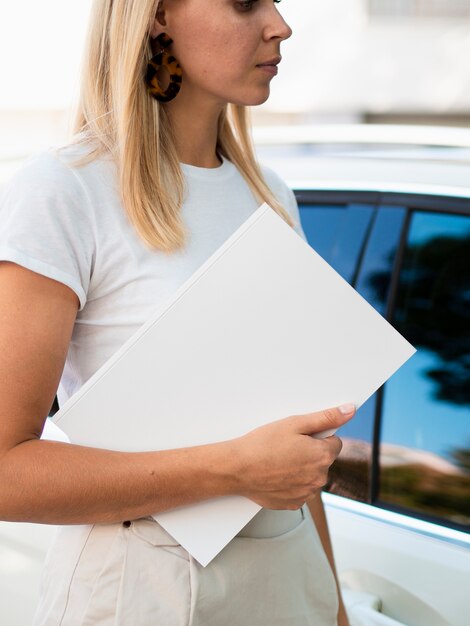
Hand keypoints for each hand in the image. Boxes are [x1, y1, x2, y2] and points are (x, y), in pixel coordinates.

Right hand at [233, 405, 354, 509]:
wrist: (237, 469)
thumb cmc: (262, 444)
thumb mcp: (294, 423)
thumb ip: (326, 417)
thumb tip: (349, 410)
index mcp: (322, 456)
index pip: (335, 442)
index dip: (318, 436)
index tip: (300, 436)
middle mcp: (319, 478)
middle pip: (323, 460)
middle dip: (310, 452)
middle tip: (286, 446)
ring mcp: (307, 493)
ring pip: (312, 475)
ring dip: (302, 468)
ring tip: (279, 460)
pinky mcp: (294, 503)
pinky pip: (300, 489)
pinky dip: (292, 482)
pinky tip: (276, 474)